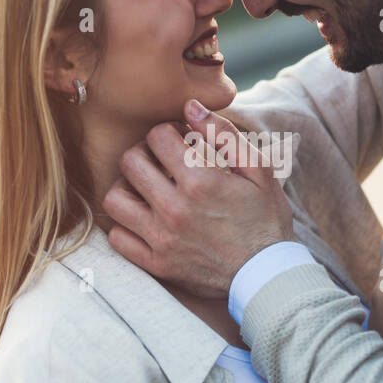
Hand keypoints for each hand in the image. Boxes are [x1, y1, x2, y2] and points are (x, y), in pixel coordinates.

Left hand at [103, 100, 295, 297]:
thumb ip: (224, 135)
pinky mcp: (156, 264)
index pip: (157, 136)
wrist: (267, 276)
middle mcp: (174, 209)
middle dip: (145, 152)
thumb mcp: (259, 171)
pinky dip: (125, 225)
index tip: (179, 140)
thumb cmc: (266, 219)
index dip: (168, 131)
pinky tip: (144, 219)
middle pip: (130, 162)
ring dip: (128, 187)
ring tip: (146, 188)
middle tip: (160, 160)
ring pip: (115, 198)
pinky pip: (118, 238)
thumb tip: (190, 106)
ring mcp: (162, 239)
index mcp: (199, 181)